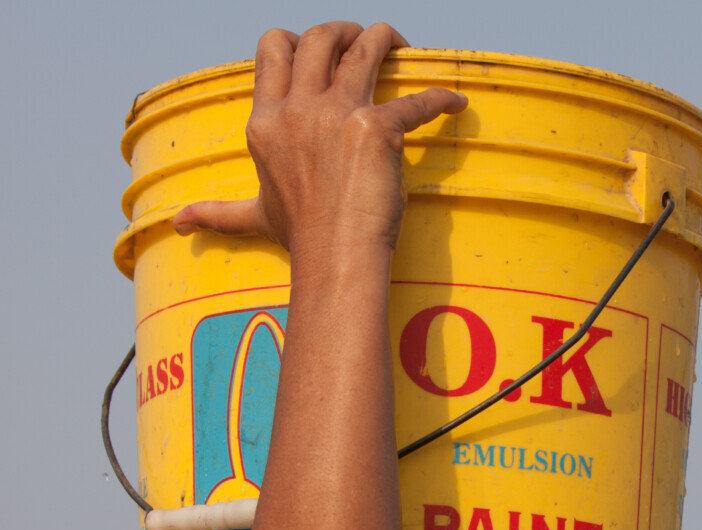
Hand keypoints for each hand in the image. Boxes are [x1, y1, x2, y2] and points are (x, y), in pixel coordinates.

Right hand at [173, 21, 466, 264]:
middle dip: (342, 30)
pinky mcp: (376, 129)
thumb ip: (217, 212)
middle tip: (363, 42)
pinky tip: (455, 102)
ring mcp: (336, 115)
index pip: (273, 49)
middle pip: (318, 37)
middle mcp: (298, 109)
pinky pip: (415, 101)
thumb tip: (178, 223)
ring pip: (364, 47)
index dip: (298, 40)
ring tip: (399, 45)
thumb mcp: (254, 215)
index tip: (319, 53)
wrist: (334, 260)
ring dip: (385, 38)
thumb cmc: (298, 239)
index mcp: (267, 121)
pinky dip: (439, 98)